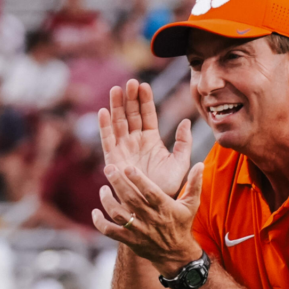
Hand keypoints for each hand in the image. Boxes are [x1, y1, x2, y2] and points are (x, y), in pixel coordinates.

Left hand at [92, 158, 205, 276]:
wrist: (176, 255)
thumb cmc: (182, 225)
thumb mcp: (192, 205)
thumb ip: (195, 184)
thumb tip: (200, 164)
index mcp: (165, 208)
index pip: (151, 193)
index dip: (139, 180)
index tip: (128, 167)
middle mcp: (151, 219)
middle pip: (131, 199)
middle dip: (118, 183)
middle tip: (108, 168)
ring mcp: (138, 231)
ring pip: (118, 214)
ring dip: (107, 200)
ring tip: (103, 188)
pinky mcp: (129, 240)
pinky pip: (110, 232)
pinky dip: (100, 223)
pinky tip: (95, 211)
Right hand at [99, 80, 192, 197]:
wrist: (155, 205)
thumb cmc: (168, 186)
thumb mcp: (180, 162)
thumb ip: (183, 142)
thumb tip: (185, 121)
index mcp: (152, 139)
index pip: (147, 115)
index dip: (145, 100)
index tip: (144, 85)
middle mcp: (136, 141)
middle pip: (131, 115)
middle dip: (130, 99)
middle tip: (130, 82)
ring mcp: (124, 148)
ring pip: (118, 123)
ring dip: (116, 106)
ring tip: (116, 90)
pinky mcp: (113, 159)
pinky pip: (107, 140)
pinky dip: (104, 126)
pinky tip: (103, 112)